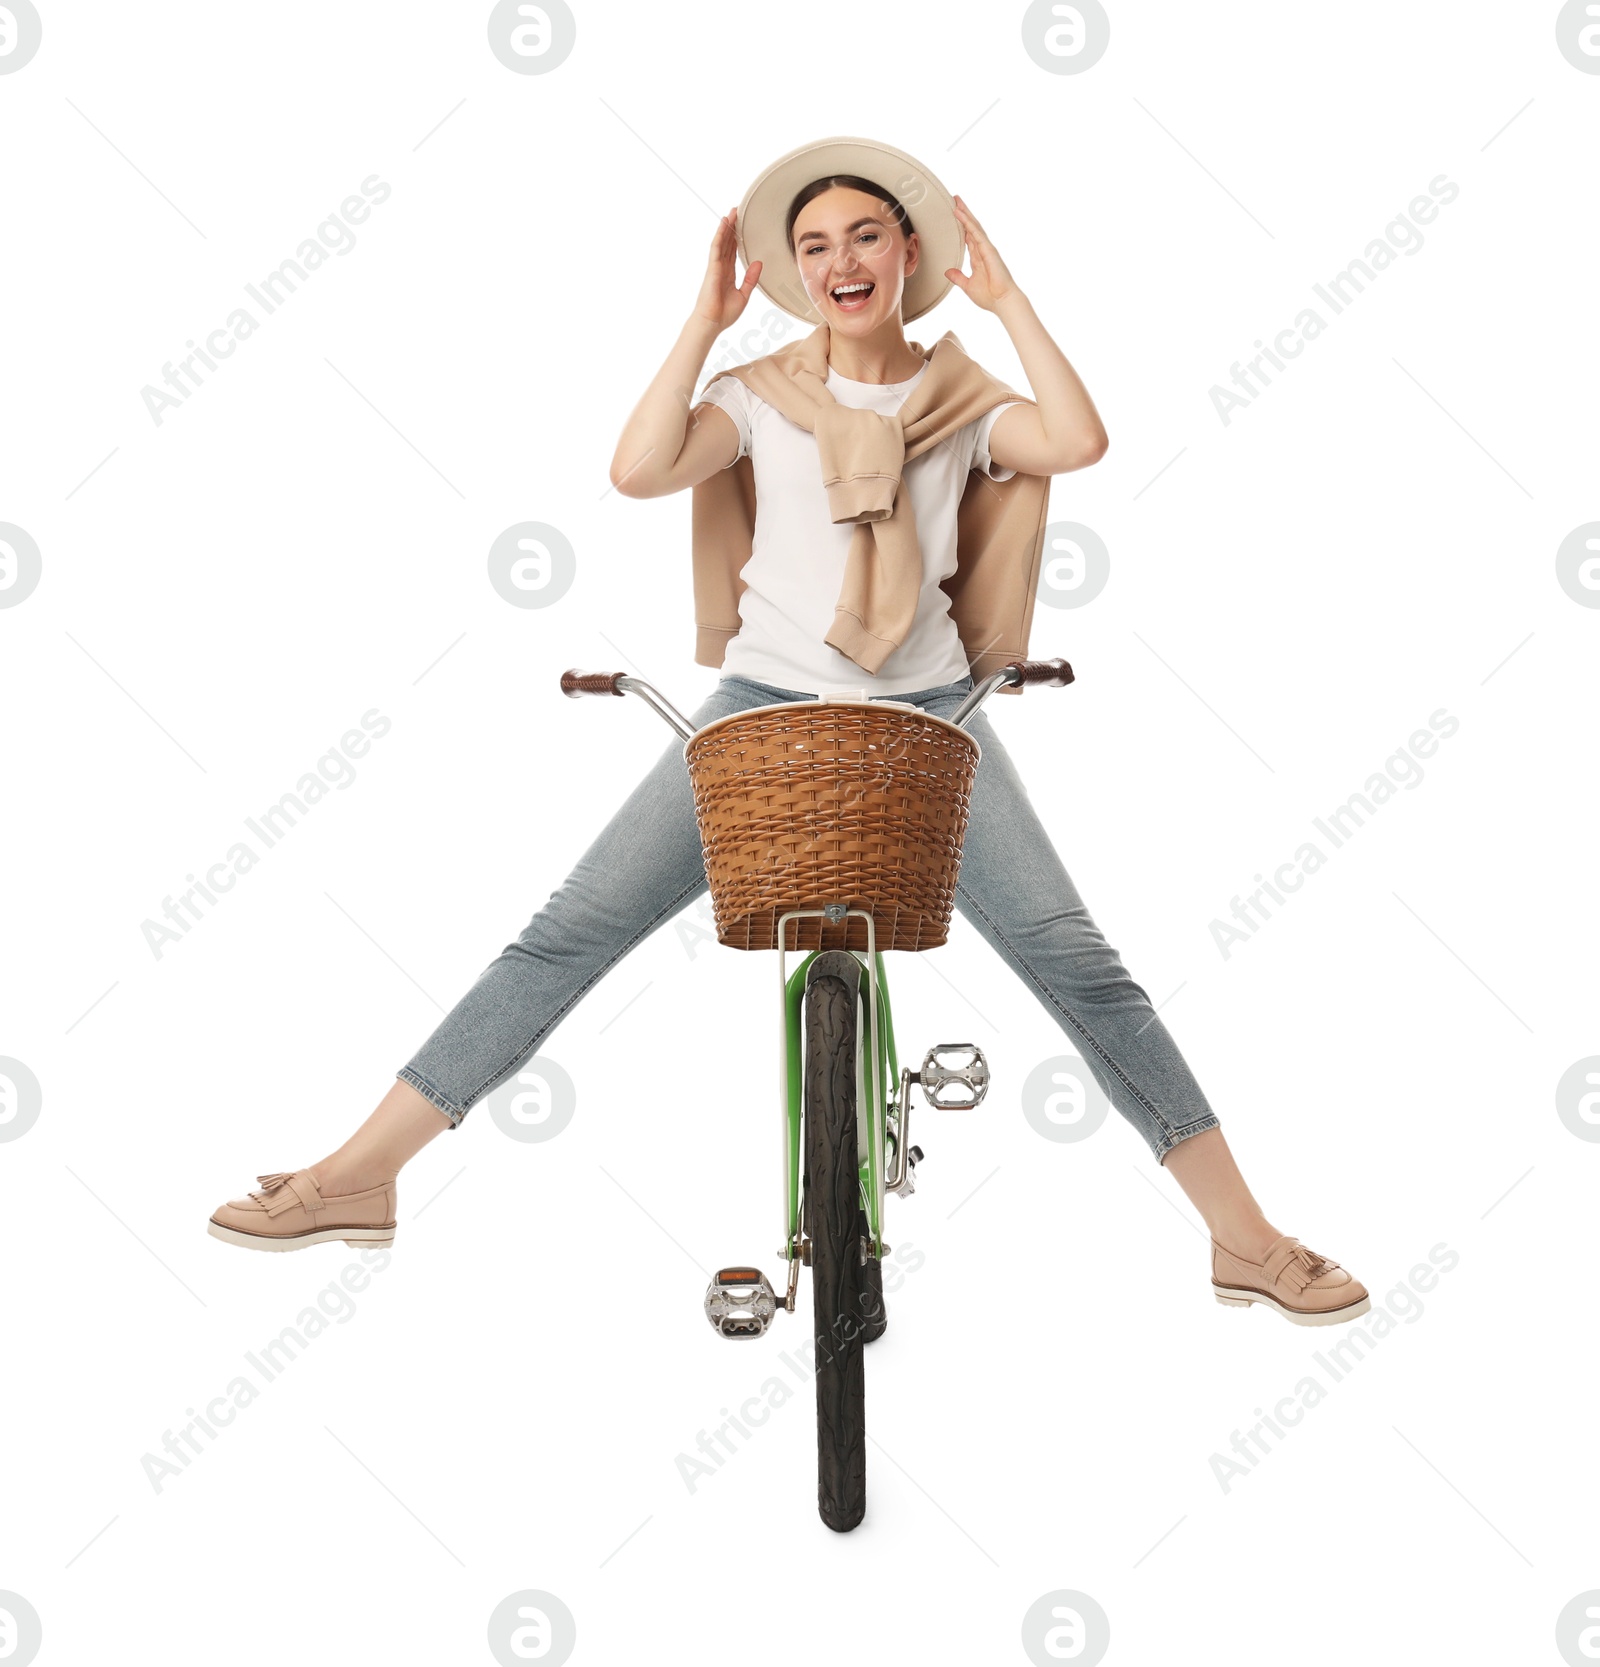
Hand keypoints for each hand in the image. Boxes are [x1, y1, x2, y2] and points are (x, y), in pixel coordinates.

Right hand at [692, 207, 763, 330]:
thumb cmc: (724, 314)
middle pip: (727, 243)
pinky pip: (716, 247)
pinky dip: (720, 234)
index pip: (733, 251)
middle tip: (738, 212)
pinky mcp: (712, 268)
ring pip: (722, 241)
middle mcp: (721, 268)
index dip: (737, 238)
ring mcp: (716, 266)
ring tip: (732, 212)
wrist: (712, 323)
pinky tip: (724, 223)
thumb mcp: (744, 295)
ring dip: (727, 226)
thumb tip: (759, 263)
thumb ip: (751, 279)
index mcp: (728, 274)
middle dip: (732, 228)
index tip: (741, 226)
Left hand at [944, 195, 1021, 311]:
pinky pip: (976, 233)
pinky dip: (967, 222)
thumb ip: (958, 277)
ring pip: (973, 226)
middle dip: (963, 213)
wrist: (1002, 302)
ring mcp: (986, 248)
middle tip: (954, 200)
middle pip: (971, 227)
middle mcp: (982, 250)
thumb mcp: (968, 285)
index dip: (961, 226)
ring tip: (956, 201)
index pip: (968, 237)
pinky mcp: (988, 250)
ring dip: (965, 213)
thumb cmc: (990, 296)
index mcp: (978, 258)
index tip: (954, 215)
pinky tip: (960, 213)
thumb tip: (947, 272)